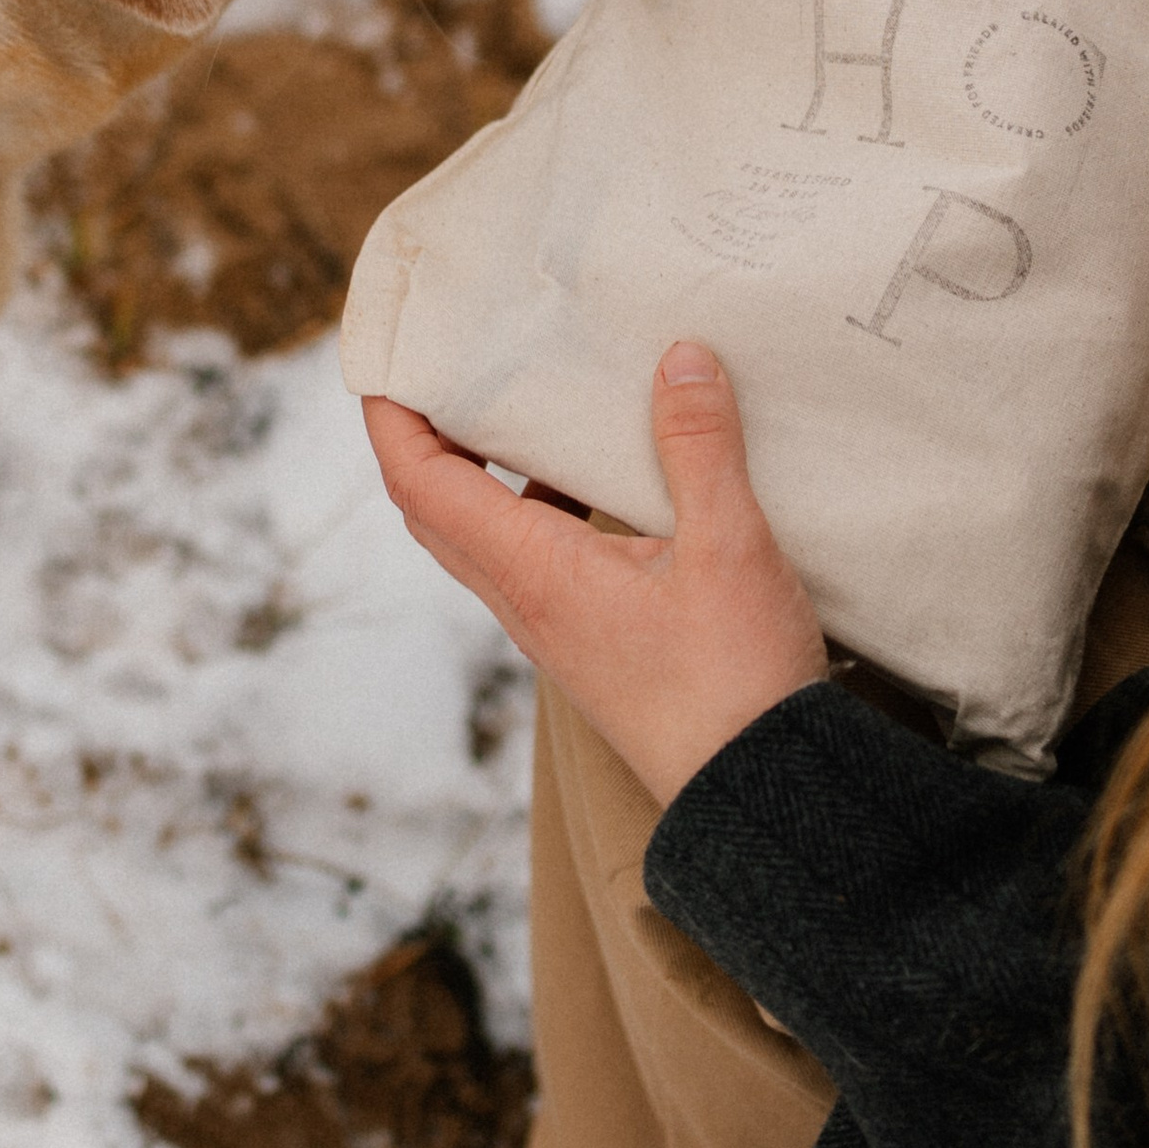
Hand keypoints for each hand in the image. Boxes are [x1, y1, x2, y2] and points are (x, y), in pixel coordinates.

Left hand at [363, 344, 827, 808]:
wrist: (758, 794)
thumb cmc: (735, 682)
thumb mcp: (729, 548)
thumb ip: (700, 448)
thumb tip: (678, 358)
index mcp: (532, 570)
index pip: (421, 482)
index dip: (392, 416)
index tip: (390, 353)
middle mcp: (523, 600)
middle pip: (434, 507)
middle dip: (423, 433)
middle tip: (446, 368)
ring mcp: (551, 628)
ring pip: (481, 536)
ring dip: (480, 471)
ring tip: (519, 408)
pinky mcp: (586, 644)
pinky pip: (530, 560)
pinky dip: (535, 507)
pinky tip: (596, 484)